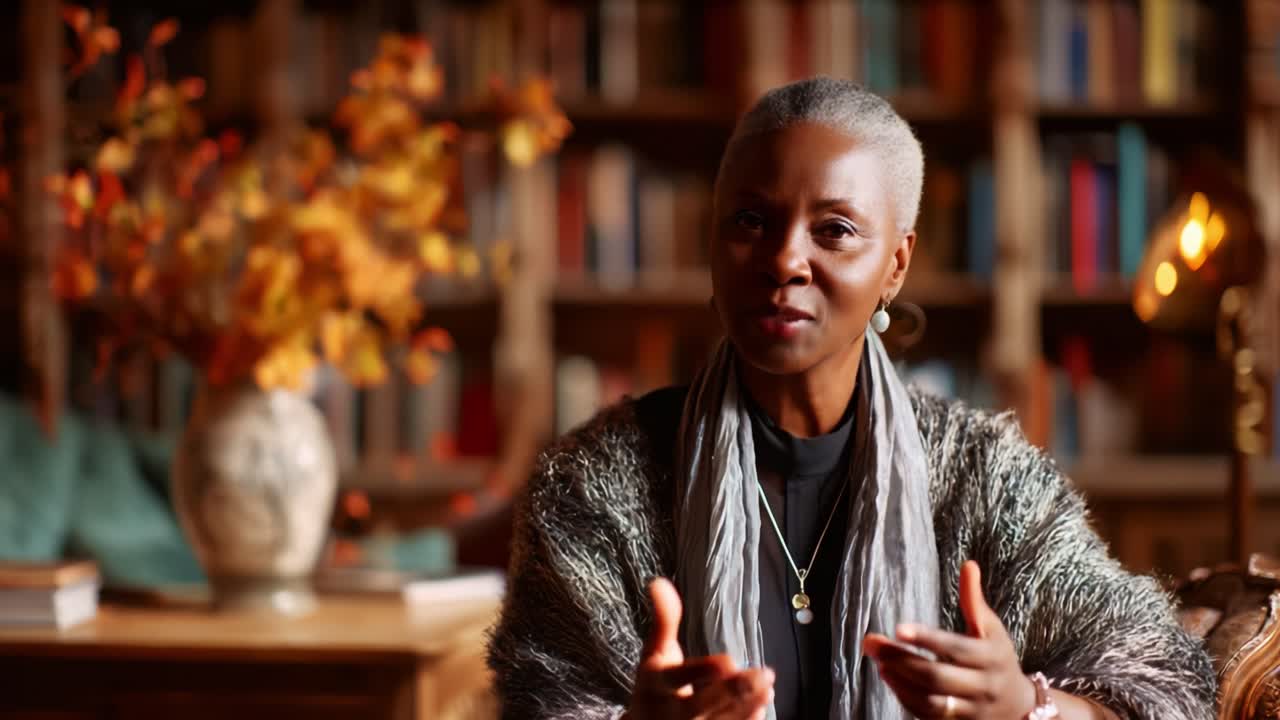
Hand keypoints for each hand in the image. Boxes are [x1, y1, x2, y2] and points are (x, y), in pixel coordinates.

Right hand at [624, 577, 774, 719]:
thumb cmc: (656, 686)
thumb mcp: (654, 654)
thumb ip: (664, 621)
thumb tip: (659, 582)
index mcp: (656, 684)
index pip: (678, 678)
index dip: (702, 671)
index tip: (729, 661)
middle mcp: (670, 712)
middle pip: (700, 705)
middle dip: (732, 692)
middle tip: (761, 675)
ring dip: (745, 707)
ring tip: (767, 688)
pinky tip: (761, 708)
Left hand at [864, 561, 1036, 718]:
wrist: (1018, 707)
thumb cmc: (998, 659)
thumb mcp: (992, 630)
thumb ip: (975, 601)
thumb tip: (969, 565)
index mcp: (991, 658)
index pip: (956, 649)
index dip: (928, 639)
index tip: (899, 628)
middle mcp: (982, 686)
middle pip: (937, 677)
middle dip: (902, 660)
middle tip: (873, 643)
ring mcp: (969, 710)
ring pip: (931, 701)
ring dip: (900, 682)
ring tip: (878, 662)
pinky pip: (927, 715)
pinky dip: (905, 697)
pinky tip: (889, 678)